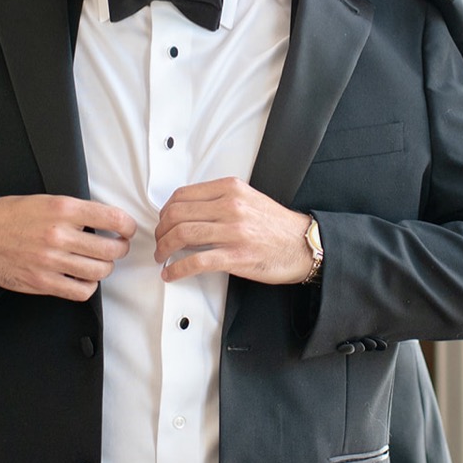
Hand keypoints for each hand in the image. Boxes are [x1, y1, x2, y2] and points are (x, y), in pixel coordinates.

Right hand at [0, 195, 135, 301]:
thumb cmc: (10, 216)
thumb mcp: (45, 201)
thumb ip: (75, 211)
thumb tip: (104, 220)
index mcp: (63, 210)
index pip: (111, 217)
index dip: (127, 226)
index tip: (127, 229)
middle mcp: (59, 235)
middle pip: (110, 249)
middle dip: (119, 248)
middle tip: (117, 247)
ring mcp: (51, 261)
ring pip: (99, 271)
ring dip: (105, 268)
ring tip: (100, 263)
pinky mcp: (43, 282)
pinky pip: (81, 291)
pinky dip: (89, 287)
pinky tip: (84, 278)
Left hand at [153, 177, 314, 284]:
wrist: (303, 245)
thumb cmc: (276, 225)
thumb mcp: (248, 198)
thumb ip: (220, 200)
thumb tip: (188, 211)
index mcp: (230, 189)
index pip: (183, 195)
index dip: (165, 211)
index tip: (162, 221)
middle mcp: (230, 206)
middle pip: (177, 214)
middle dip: (161, 230)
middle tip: (159, 241)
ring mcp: (233, 232)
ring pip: (182, 235)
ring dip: (164, 248)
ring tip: (162, 256)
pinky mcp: (235, 257)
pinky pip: (196, 262)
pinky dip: (177, 269)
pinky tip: (171, 274)